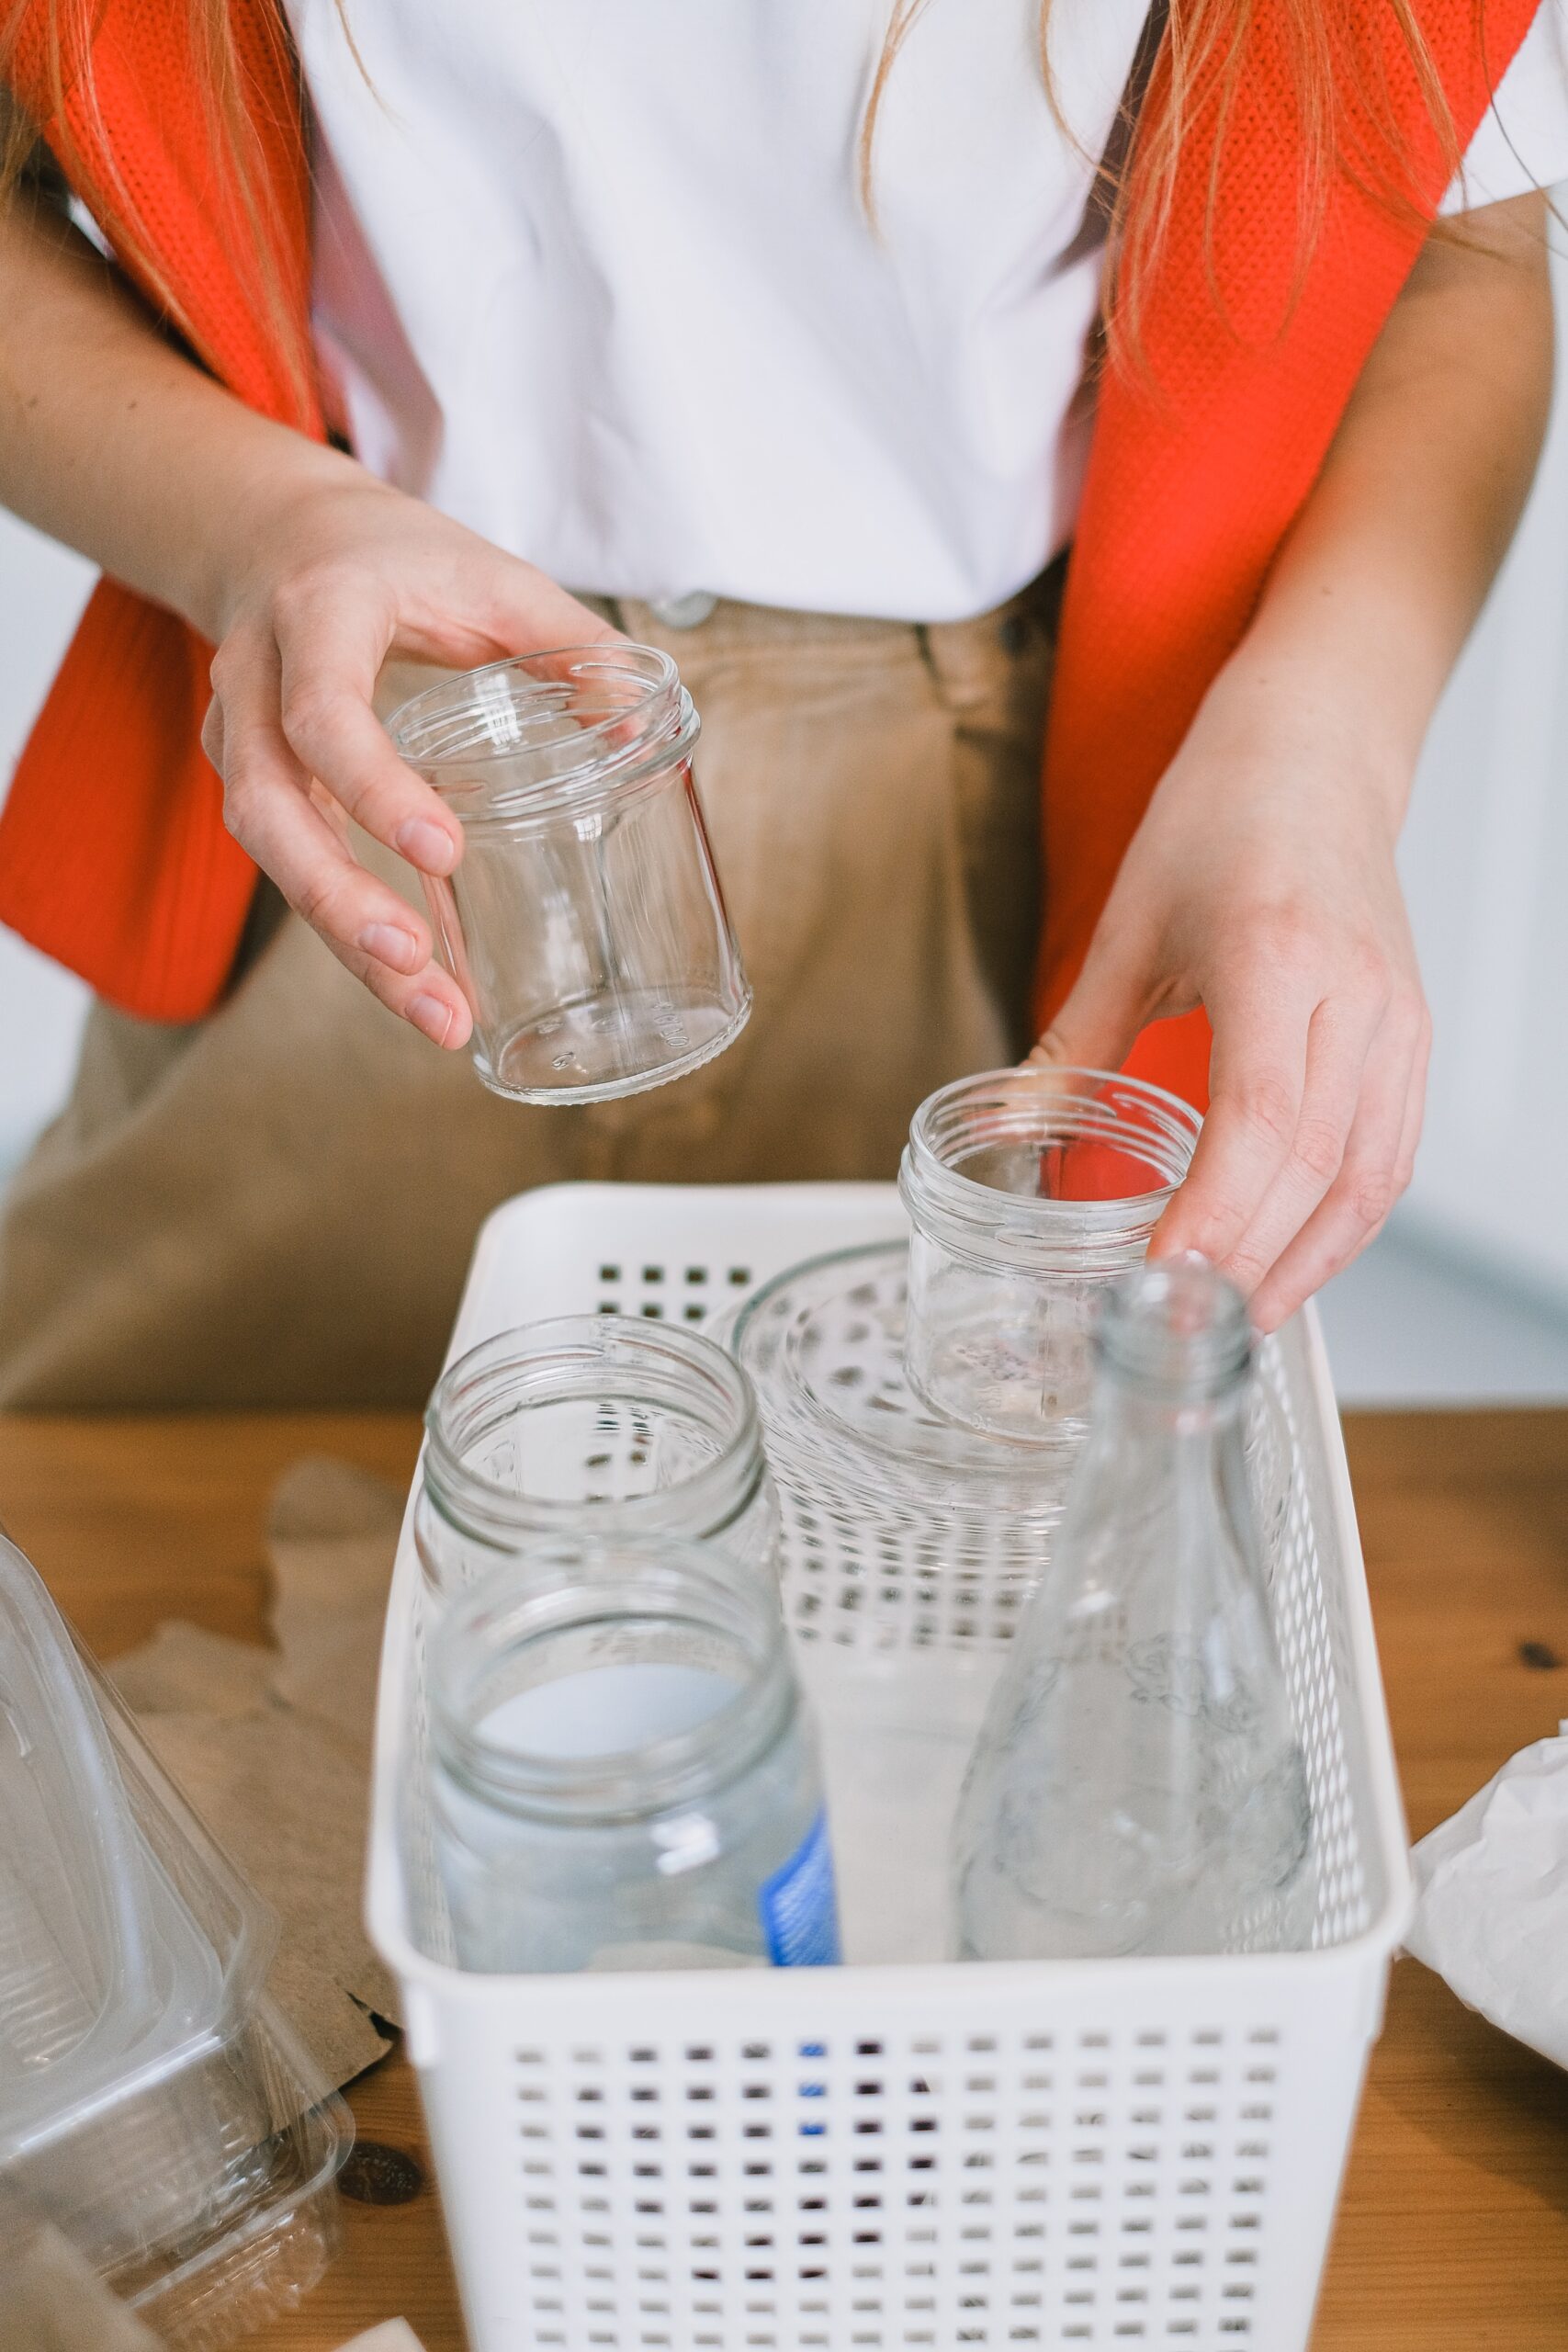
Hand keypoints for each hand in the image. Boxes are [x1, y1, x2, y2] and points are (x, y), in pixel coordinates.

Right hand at [201, 454, 618, 1044]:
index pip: (324, 712)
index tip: (443, 851)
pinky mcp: (249, 783)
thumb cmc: (393, 558)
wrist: (274, 534)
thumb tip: (643, 727)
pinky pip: (287, 867)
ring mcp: (239, 737)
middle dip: (338, 899)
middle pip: (268, 809)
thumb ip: (570, 641)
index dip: (373, 785)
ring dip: (344, 942)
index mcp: (321, 616)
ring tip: (434, 1013)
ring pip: (267, 854)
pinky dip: (346, 933)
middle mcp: (255, 681)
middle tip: (416, 962)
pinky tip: (412, 985)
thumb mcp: (488, 574)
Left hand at [1030, 669, 1430, 1328]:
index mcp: (1276, 959)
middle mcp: (1355, 995)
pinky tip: (1290, 1258)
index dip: (1218, 1214)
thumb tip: (1020, 1128)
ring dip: (1307, 1262)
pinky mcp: (1410, 1035)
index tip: (1164, 1276)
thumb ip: (1078, 1040)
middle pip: (1318, 1166)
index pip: (1263, 1119)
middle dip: (1251, 1260)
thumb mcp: (1128, 924)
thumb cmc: (1223, 817)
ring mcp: (1396, 1019)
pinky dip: (1342, 1222)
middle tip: (1185, 1328)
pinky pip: (1389, 1155)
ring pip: (1369, 1176)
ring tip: (1236, 1317)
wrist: (1314, 754)